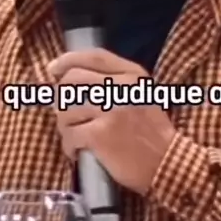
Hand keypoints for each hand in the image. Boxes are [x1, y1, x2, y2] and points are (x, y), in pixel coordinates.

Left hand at [48, 49, 176, 195]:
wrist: (167, 163)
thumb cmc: (151, 131)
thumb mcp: (141, 94)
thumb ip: (113, 81)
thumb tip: (64, 77)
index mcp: (132, 74)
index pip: (92, 57)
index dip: (67, 60)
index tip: (53, 70)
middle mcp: (120, 87)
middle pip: (72, 80)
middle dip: (61, 98)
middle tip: (66, 114)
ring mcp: (109, 110)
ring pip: (66, 109)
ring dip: (65, 126)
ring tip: (75, 137)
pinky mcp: (99, 135)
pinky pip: (69, 134)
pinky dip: (68, 145)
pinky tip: (77, 151)